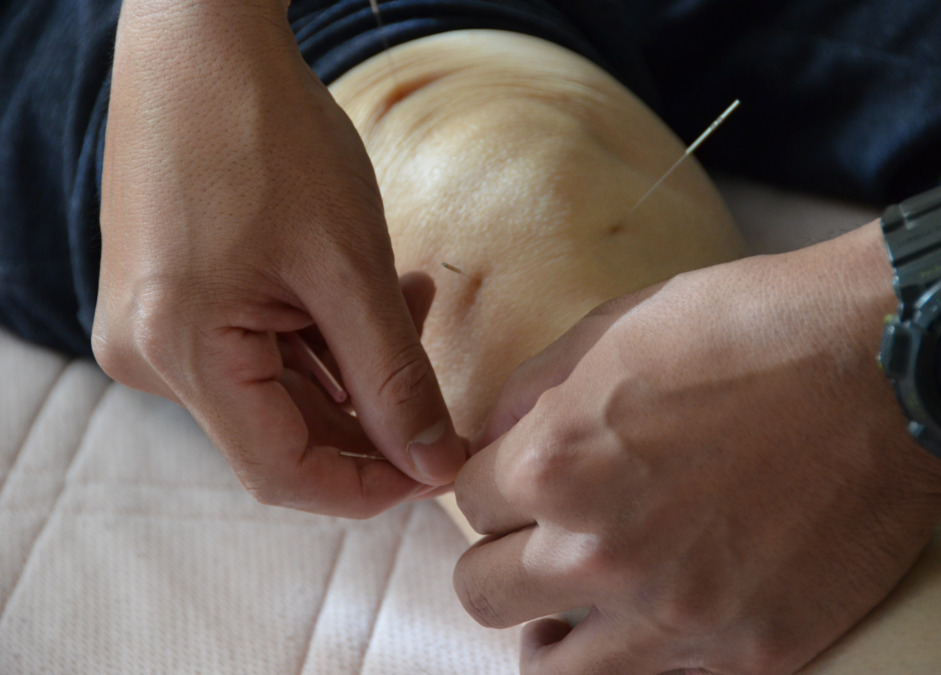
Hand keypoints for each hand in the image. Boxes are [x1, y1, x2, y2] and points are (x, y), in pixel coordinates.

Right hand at [93, 0, 463, 516]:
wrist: (203, 41)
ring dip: (356, 365)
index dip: (370, 486)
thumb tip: (435, 464)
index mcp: (180, 350)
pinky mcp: (173, 298)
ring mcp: (156, 326)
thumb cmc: (269, 135)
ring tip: (412, 303)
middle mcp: (152, 354)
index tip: (440, 467)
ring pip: (280, 389)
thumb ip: (394, 379)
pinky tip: (372, 293)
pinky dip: (323, 336)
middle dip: (375, 412)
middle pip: (285, 431)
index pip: (283, 473)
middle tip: (442, 378)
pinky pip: (258, 348)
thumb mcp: (349, 267)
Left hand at [455, 224, 940, 672]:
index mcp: (556, 464)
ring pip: (549, 672)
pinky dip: (638, 655)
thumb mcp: (617, 328)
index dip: (488, 489)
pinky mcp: (747, 654)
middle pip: (484, 593)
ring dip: (546, 634)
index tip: (514, 485)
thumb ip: (532, 390)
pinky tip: (651, 621)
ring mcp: (674, 615)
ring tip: (565, 612)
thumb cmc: (749, 328)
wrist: (883, 366)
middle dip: (500, 560)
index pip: (467, 505)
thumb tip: (491, 434)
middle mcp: (601, 552)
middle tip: (532, 543)